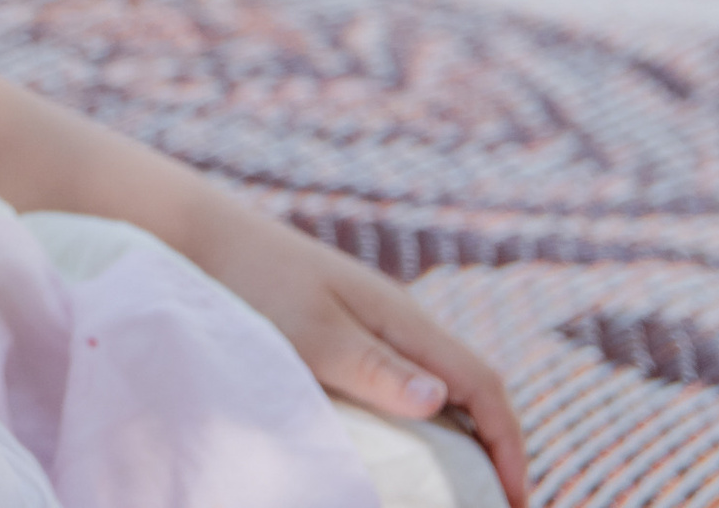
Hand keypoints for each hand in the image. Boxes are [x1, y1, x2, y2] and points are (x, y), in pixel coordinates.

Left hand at [188, 197, 530, 507]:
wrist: (200, 237)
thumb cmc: (254, 284)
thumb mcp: (313, 333)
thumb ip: (374, 368)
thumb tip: (442, 402)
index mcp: (401, 318)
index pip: (482, 384)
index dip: (510, 446)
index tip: (518, 504)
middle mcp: (396, 320)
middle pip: (470, 388)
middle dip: (496, 447)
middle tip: (499, 506)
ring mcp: (370, 324)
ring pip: (437, 386)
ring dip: (460, 438)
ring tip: (461, 493)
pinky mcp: (342, 332)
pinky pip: (400, 381)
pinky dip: (421, 422)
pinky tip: (406, 451)